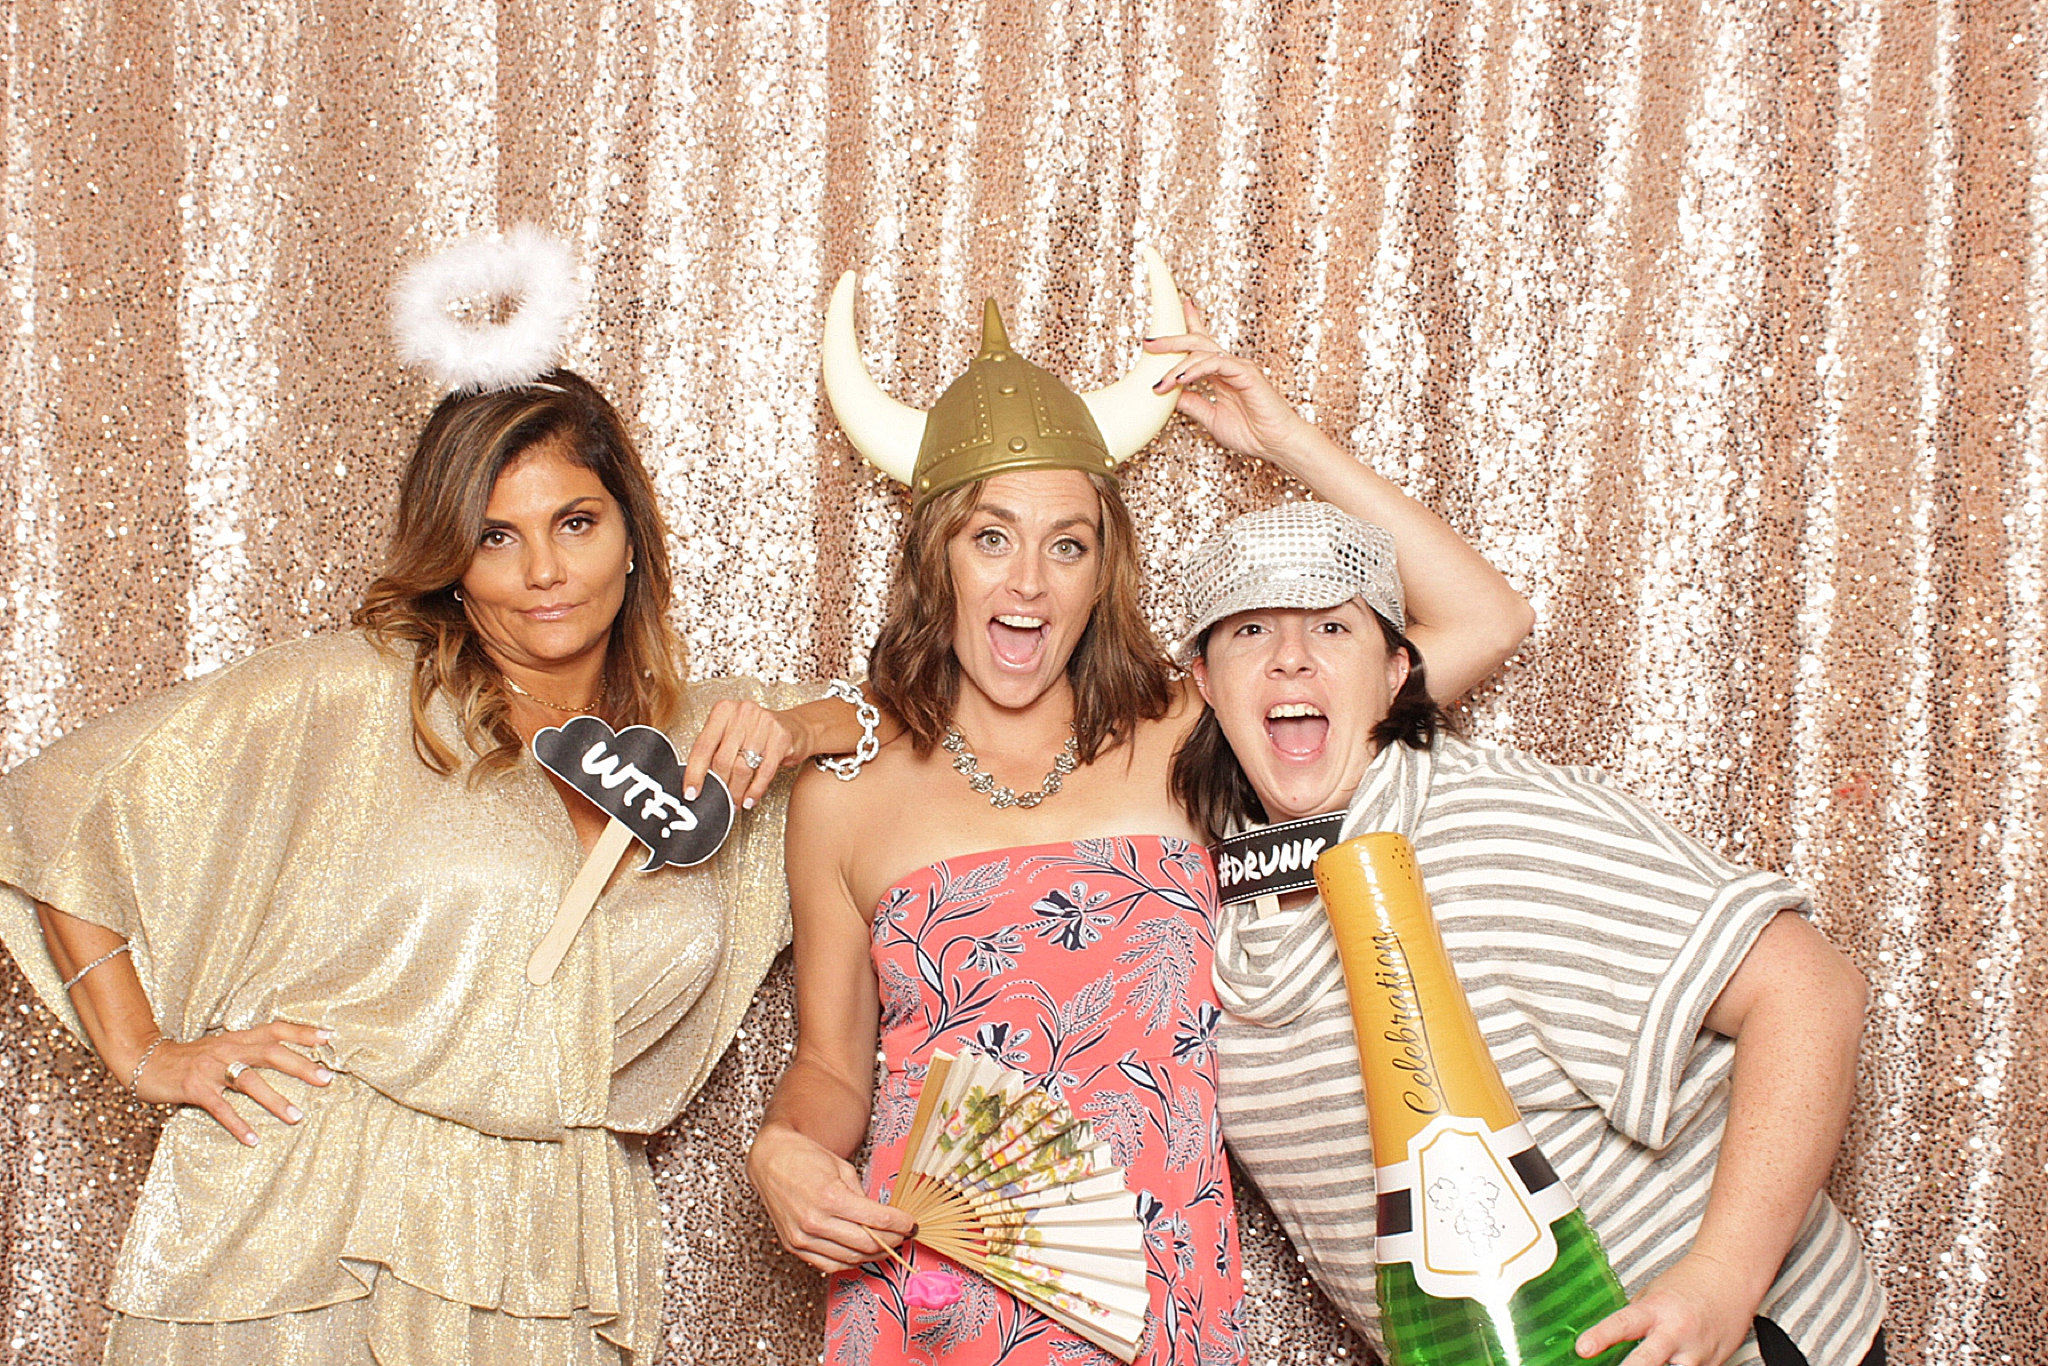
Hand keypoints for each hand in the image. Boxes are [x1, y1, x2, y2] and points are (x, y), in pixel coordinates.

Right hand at [132, 1020, 334, 1145]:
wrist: (145, 1061)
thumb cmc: (190, 1058)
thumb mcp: (221, 1048)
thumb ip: (248, 1051)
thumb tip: (285, 1058)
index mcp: (237, 1038)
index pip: (275, 1029)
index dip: (302, 1031)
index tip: (330, 1036)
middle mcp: (227, 1048)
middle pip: (270, 1052)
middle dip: (300, 1065)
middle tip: (326, 1078)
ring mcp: (210, 1068)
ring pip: (249, 1081)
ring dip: (275, 1100)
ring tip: (297, 1117)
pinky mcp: (194, 1088)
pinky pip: (221, 1108)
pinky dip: (238, 1124)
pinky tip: (253, 1139)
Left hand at [682, 698, 799, 810]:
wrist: (797, 727)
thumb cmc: (759, 732)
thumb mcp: (733, 732)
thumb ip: (715, 749)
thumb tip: (698, 780)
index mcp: (723, 710)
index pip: (702, 746)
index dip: (694, 773)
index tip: (691, 792)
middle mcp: (742, 712)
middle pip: (722, 759)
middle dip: (720, 786)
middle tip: (719, 800)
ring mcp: (763, 724)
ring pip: (742, 767)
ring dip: (736, 791)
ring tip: (735, 802)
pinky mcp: (781, 738)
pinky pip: (764, 771)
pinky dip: (755, 790)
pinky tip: (750, 799)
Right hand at [747, 1120, 915, 1274]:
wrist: (769, 1160)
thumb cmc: (805, 1158)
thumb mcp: (842, 1169)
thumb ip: (862, 1196)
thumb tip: (882, 1218)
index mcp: (829, 1197)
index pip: (876, 1220)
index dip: (900, 1224)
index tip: (911, 1224)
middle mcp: (815, 1222)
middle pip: (866, 1244)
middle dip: (892, 1240)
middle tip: (904, 1235)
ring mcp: (802, 1238)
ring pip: (849, 1259)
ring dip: (873, 1255)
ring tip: (887, 1245)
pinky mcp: (793, 1246)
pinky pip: (828, 1265)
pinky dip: (849, 1262)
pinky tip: (860, 1252)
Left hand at [1145, 298, 1316, 466]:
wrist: (1276, 444)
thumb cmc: (1252, 433)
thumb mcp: (1210, 418)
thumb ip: (1192, 404)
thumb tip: (1170, 394)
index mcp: (1221, 374)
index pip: (1201, 346)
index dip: (1189, 325)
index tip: (1175, 313)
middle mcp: (1229, 366)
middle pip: (1196, 343)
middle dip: (1171, 341)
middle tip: (1148, 342)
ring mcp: (1238, 367)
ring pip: (1202, 352)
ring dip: (1177, 367)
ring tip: (1161, 382)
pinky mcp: (1246, 373)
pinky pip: (1216, 363)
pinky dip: (1196, 369)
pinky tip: (1182, 378)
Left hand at [1576, 1252, 1762, 1365]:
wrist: (1730, 1276)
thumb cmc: (1690, 1282)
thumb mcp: (1653, 1294)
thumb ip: (1636, 1318)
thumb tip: (1612, 1337)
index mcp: (1655, 1309)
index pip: (1622, 1323)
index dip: (1601, 1337)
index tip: (1583, 1348)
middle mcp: (1676, 1331)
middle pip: (1649, 1360)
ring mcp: (1697, 1351)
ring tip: (1649, 1363)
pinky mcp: (1715, 1364)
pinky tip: (1675, 1363)